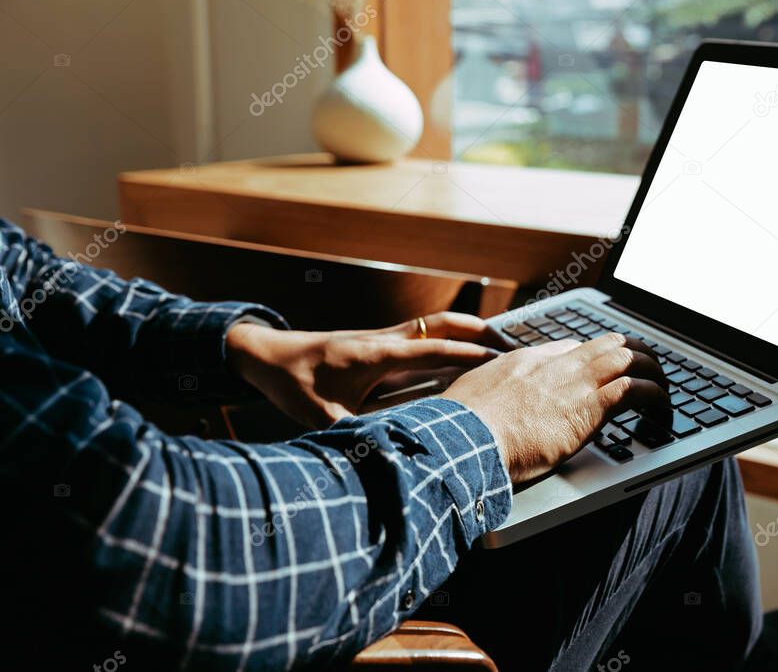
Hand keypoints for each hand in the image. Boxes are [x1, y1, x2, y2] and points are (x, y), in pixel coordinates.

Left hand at [227, 312, 512, 427]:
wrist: (265, 354)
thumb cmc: (291, 383)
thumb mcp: (320, 417)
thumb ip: (354, 434)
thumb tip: (383, 455)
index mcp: (376, 356)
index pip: (432, 350)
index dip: (466, 356)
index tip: (498, 360)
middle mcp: (384, 339)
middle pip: (441, 324)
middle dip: (478, 330)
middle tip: (509, 342)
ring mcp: (382, 336)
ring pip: (434, 324)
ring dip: (465, 329)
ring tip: (495, 343)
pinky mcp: (377, 340)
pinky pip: (421, 332)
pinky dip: (446, 336)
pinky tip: (457, 350)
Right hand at [441, 333, 668, 483]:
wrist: (466, 435)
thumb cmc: (461, 425)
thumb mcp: (471, 397)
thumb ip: (486, 395)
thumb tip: (482, 404)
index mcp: (525, 361)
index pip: (569, 348)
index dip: (591, 355)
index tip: (600, 366)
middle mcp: (554, 364)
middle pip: (604, 344)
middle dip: (630, 351)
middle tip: (644, 365)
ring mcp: (574, 382)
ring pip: (628, 357)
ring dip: (651, 368)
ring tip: (663, 383)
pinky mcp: (590, 407)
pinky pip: (635, 389)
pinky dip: (655, 394)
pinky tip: (662, 405)